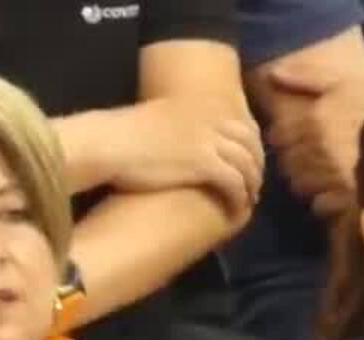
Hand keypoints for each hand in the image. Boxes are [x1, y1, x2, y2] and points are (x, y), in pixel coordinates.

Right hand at [112, 97, 264, 215]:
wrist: (107, 142)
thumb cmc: (120, 134)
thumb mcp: (158, 119)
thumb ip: (178, 125)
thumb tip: (180, 141)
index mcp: (200, 105)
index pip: (241, 124)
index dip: (252, 145)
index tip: (251, 160)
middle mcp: (210, 119)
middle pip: (250, 143)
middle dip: (256, 165)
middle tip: (254, 184)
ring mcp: (209, 141)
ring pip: (247, 164)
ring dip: (251, 185)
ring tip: (248, 200)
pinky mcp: (204, 164)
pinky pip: (235, 183)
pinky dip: (239, 198)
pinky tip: (237, 209)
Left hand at [262, 67, 363, 216]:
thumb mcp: (344, 82)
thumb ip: (307, 78)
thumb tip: (272, 74)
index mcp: (313, 121)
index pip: (278, 135)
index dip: (283, 136)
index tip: (289, 137)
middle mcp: (317, 150)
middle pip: (288, 162)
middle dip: (294, 160)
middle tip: (307, 158)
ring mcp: (330, 177)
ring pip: (299, 185)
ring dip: (306, 181)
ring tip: (319, 176)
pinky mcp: (345, 199)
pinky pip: (319, 205)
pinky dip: (323, 201)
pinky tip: (333, 193)